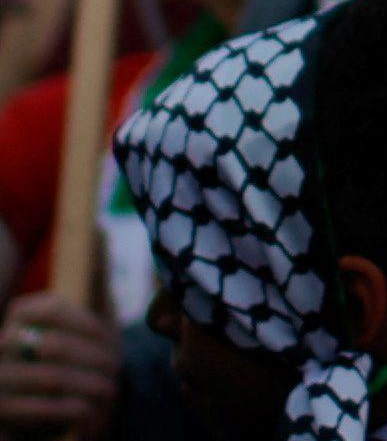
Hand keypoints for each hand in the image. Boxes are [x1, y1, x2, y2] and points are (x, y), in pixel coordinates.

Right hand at [0, 293, 119, 438]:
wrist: (50, 406)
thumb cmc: (79, 354)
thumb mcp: (86, 319)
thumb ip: (93, 282)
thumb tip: (100, 232)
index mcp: (22, 313)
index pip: (54, 309)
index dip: (89, 325)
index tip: (113, 341)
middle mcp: (1, 342)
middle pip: (55, 345)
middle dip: (95, 359)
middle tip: (117, 370)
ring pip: (51, 378)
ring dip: (89, 386)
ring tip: (110, 391)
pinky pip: (38, 408)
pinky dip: (72, 410)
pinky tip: (90, 412)